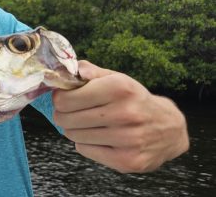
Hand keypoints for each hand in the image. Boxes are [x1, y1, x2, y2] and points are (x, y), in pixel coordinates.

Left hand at [52, 60, 188, 172]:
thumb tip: (69, 70)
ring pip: (74, 136)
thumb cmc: (135, 101)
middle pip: (66, 119)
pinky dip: (85, 144)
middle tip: (71, 113)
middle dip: (63, 115)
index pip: (66, 99)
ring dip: (74, 130)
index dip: (60, 99)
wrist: (169, 129)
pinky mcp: (127, 161)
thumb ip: (91, 72)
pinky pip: (85, 151)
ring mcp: (128, 139)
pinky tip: (99, 138)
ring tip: (87, 125)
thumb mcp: (117, 79)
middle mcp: (126, 113)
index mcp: (120, 89)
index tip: (64, 99)